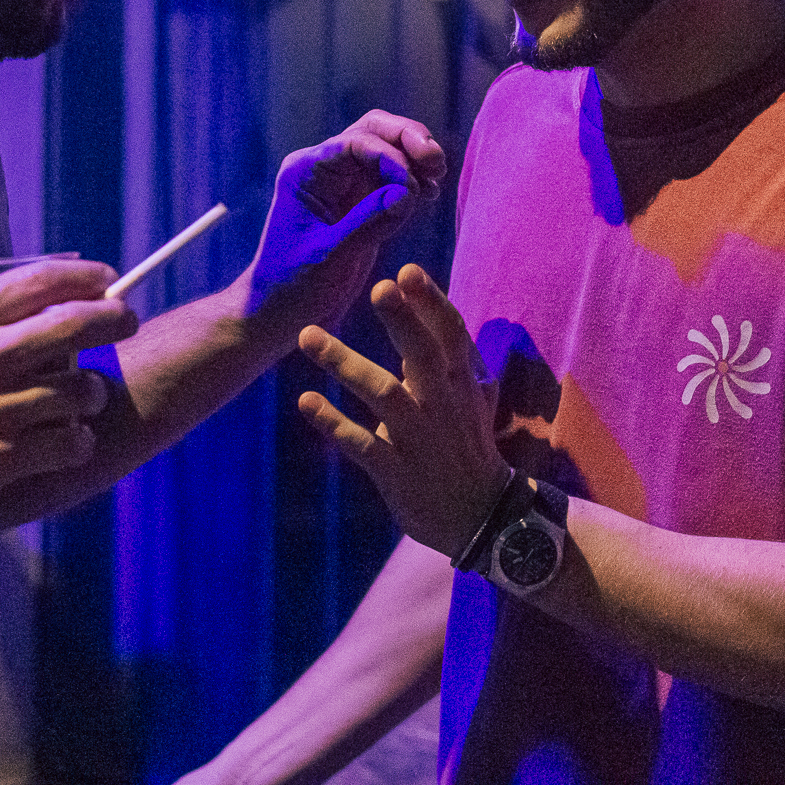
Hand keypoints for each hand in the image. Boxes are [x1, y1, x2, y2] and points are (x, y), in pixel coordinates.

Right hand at [0, 260, 135, 548]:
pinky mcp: (1, 458)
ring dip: (90, 394)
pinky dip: (78, 442)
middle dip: (115, 319)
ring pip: (84, 388)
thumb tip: (48, 303)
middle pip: (77, 323)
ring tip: (77, 401)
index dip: (85, 277)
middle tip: (126, 323)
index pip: (39, 280)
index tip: (107, 281)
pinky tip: (65, 442)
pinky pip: (74, 442)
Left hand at [245, 111, 446, 339]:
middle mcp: (325, 170)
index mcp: (306, 173)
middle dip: (408, 138)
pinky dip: (415, 178)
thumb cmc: (291, 286)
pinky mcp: (362, 203)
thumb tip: (407, 193)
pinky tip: (431, 194)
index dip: (390, 157)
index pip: (355, 143)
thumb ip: (367, 223)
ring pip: (387, 147)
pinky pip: (394, 176)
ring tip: (437, 177)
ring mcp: (345, 184)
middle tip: (436, 162)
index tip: (412, 188)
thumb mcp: (328, 258)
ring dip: (416, 156)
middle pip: (373, 130)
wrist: (279, 312)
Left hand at [297, 264, 506, 557]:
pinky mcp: (395, 470)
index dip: (431, 302)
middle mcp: (442, 403)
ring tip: (308, 335)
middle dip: (404, 321)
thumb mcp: (474, 394)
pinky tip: (305, 402)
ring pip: (384, 394)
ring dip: (346, 363)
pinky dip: (333, 423)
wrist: (478, 513)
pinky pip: (361, 444)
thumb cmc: (470, 442)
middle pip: (424, 355)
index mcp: (461, 381)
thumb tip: (434, 306)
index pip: (451, 333)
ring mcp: (418, 437)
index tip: (407, 271)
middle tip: (379, 287)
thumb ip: (454, 353)